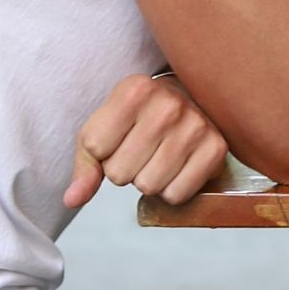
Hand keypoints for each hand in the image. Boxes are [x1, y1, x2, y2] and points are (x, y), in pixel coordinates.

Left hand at [64, 73, 229, 208]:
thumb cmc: (140, 116)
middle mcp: (169, 104)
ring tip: (159, 156)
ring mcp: (196, 126)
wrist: (191, 98)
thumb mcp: (105, 126)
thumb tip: (72, 199)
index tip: (121, 136)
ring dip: (149, 180)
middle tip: (142, 148)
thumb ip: (86, 163)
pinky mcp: (216, 148)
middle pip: (121, 174)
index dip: (103, 152)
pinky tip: (178, 166)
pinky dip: (173, 189)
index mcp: (135, 90)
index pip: (96, 149)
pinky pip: (177, 195)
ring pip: (149, 187)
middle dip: (126, 169)